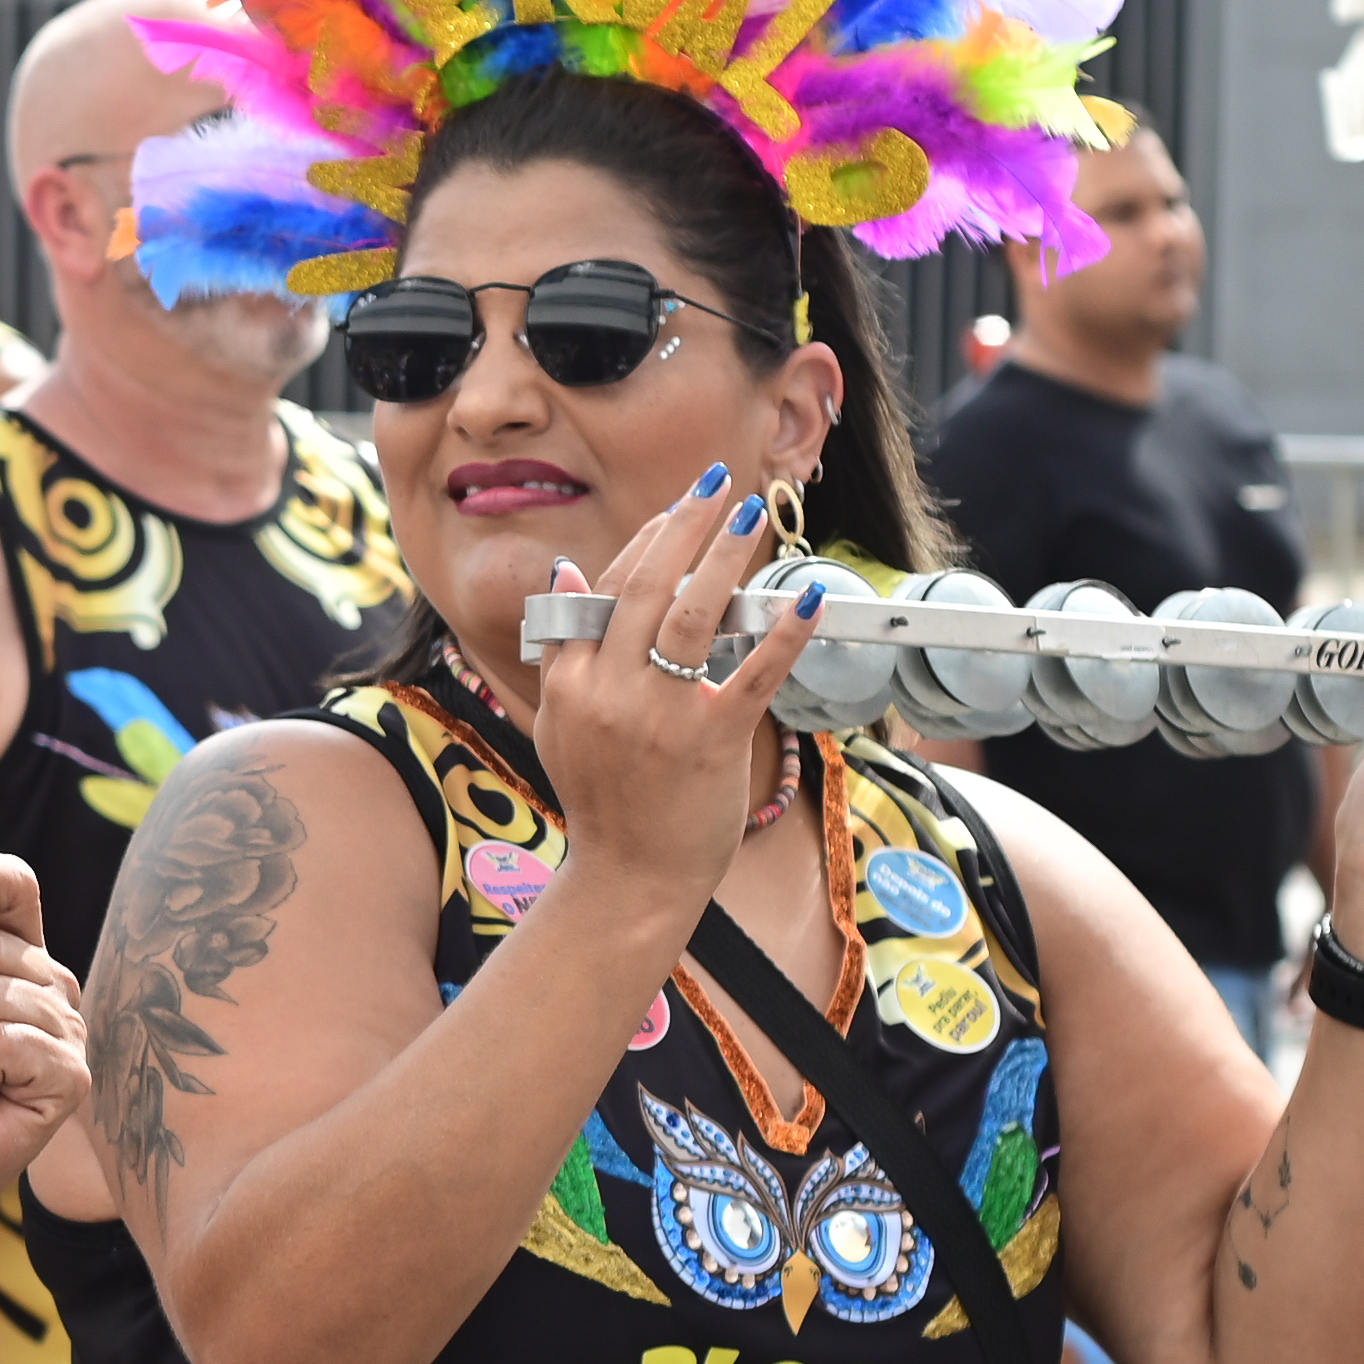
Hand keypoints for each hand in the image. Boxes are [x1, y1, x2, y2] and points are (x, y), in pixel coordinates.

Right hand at [517, 464, 814, 908]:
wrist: (627, 879)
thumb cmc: (602, 799)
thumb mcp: (558, 721)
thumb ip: (560, 650)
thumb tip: (564, 573)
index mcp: (571, 679)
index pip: (606, 588)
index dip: (646, 541)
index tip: (678, 507)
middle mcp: (609, 691)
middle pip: (647, 588)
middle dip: (686, 527)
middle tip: (718, 485)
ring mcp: (659, 717)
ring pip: (693, 617)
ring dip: (725, 558)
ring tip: (751, 515)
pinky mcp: (709, 743)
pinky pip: (751, 676)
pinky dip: (781, 634)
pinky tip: (805, 598)